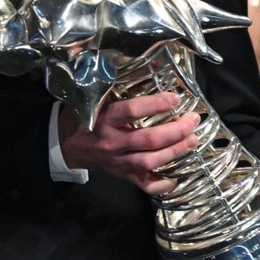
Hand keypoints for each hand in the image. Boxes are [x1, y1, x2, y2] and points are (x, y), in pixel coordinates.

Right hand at [58, 93, 198, 194]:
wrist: (65, 146)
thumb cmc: (82, 119)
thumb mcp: (92, 102)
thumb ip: (115, 93)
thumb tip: (148, 75)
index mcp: (104, 120)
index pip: (132, 111)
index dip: (156, 104)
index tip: (176, 98)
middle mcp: (112, 142)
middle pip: (149, 139)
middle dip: (177, 130)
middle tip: (193, 120)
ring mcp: (118, 161)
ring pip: (152, 160)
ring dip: (176, 151)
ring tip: (193, 140)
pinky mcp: (122, 175)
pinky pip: (145, 184)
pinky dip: (163, 183)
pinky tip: (176, 175)